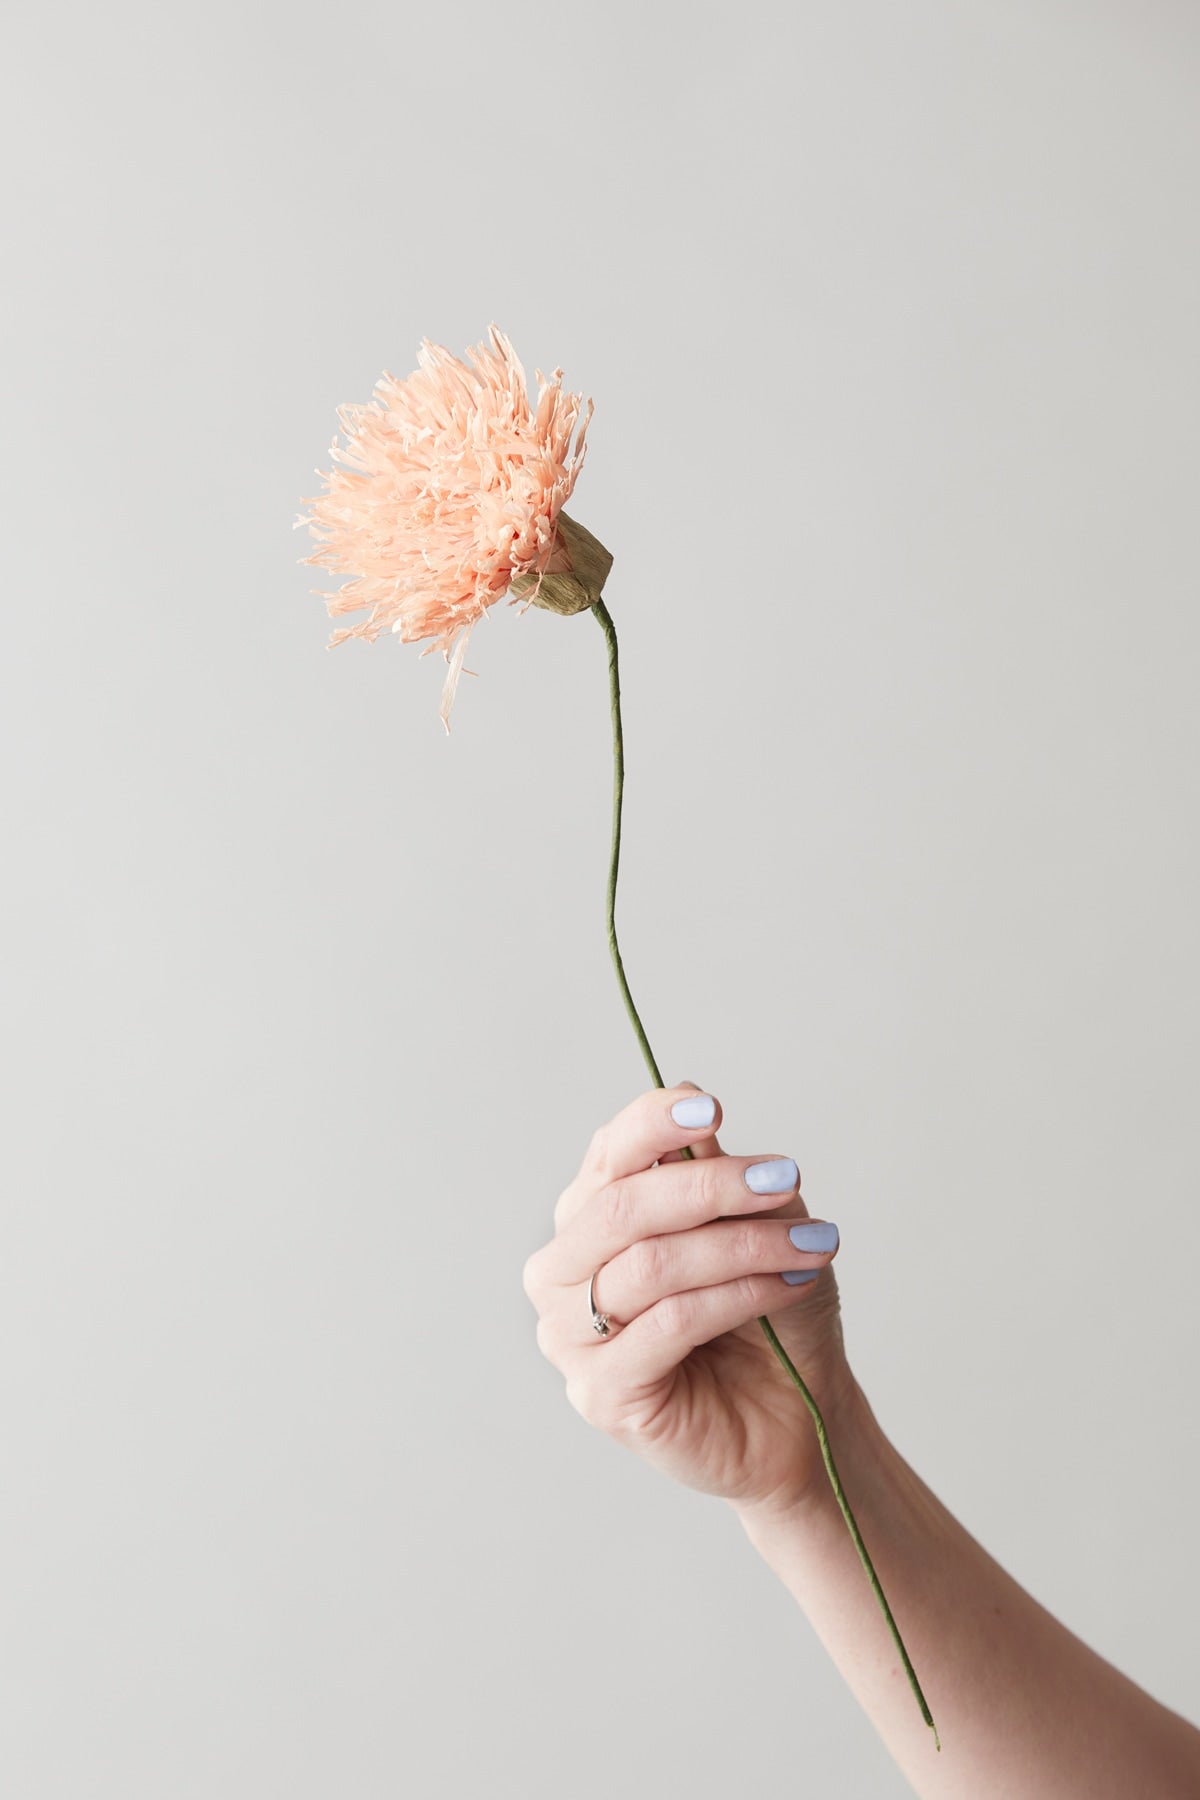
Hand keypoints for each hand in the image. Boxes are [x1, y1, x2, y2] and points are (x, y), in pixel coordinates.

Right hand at [523, 1081, 852, 1514]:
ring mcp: (570, 1338)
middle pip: (621, 1208)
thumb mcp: (754, 1226)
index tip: (710, 1107)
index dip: (652, 1124)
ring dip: (743, 1245)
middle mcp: (561, 1273)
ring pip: (651, 1266)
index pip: (606, 1157)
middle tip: (783, 1178)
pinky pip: (669, 1324)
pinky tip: (787, 1286)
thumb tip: (695, 1111)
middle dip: (709, 1186)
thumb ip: (713, 1175)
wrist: (798, 1416)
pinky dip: (737, 1296)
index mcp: (588, 1219)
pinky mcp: (601, 1393)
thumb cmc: (767, 1316)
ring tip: (811, 1242)